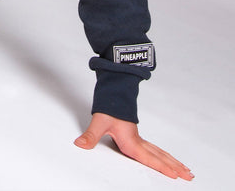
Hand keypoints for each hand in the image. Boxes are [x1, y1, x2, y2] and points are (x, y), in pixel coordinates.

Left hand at [74, 112, 193, 180]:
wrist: (113, 94)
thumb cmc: (108, 108)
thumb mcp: (99, 122)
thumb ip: (90, 136)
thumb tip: (80, 145)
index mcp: (131, 141)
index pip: (149, 158)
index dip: (162, 167)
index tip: (176, 175)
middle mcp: (138, 141)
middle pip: (160, 156)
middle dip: (175, 167)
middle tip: (190, 176)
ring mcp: (139, 139)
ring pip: (160, 153)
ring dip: (173, 162)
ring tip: (187, 171)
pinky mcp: (137, 137)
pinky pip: (156, 149)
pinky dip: (165, 156)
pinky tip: (170, 160)